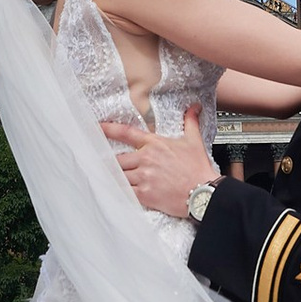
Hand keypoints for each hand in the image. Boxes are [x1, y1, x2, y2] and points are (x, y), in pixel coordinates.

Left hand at [100, 106, 219, 216]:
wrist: (204, 192)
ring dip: (114, 177)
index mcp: (154, 144)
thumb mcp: (194, 141)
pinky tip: (114, 192)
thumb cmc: (198, 168)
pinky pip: (125, 191)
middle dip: (112, 163)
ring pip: (118, 175)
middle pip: (117, 159)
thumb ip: (190, 122)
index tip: (96, 127)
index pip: (126, 132)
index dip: (108, 129)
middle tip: (104, 165)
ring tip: (106, 179)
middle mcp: (146, 158)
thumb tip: (194, 107)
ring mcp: (144, 177)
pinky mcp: (145, 194)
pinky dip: (119, 191)